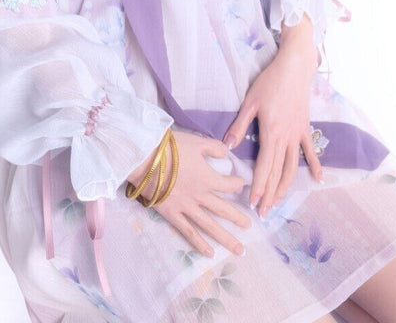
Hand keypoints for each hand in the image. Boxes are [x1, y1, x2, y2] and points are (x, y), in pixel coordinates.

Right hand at [126, 130, 251, 257]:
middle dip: (238, 218)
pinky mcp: (173, 215)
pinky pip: (188, 232)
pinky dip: (199, 244)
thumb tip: (227, 153)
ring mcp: (187, 208)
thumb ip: (214, 148)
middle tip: (250, 227)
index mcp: (208, 178)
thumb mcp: (196, 142)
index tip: (242, 184)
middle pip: (223, 210)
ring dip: (226, 238)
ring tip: (239, 249)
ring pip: (210, 226)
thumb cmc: (171, 148)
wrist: (145, 160)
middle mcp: (201, 197)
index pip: (229, 185)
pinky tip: (210, 253)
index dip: (238, 184)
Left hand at [222, 39, 321, 217]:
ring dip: (286, 186)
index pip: (264, 166)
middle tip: (263, 211)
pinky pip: (310, 151)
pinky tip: (317, 180)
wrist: (294, 68)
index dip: (258, 186)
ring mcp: (298, 134)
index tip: (252, 203)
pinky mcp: (306, 128)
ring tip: (278, 202)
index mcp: (271, 132)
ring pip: (293, 167)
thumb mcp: (250, 102)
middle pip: (278, 172)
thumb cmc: (270, 82)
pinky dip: (314, 166)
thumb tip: (227, 147)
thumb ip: (239, 126)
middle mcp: (287, 138)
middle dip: (270, 194)